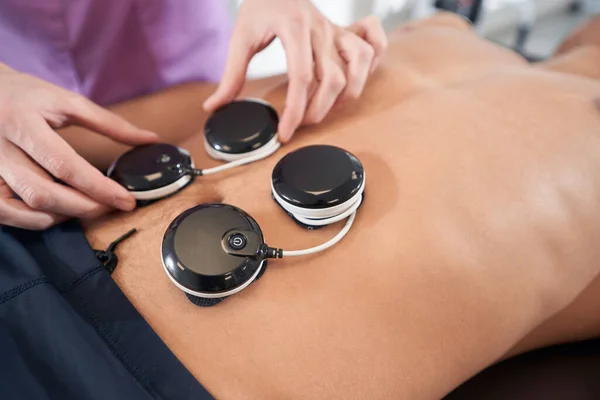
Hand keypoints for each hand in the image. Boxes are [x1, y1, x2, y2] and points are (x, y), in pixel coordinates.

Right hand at [0, 64, 157, 229]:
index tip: (126, 200)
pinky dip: (33, 220)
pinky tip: (57, 213)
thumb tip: (150, 139)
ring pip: (23, 208)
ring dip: (61, 216)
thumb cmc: (27, 95)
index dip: (99, 187)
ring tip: (87, 208)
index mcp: (23, 122)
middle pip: (42, 193)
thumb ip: (109, 123)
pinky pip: (5, 214)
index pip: (64, 164)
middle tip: (111, 207)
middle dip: (83, 207)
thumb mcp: (67, 101)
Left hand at [203, 0, 386, 141]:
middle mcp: (321, 29)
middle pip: (333, 80)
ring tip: (327, 109)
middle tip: (300, 124)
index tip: (284, 133)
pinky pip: (374, 45)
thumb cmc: (261, 6)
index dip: (294, 111)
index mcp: (294, 28)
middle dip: (318, 111)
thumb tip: (214, 106)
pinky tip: (355, 81)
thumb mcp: (241, 37)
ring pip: (359, 67)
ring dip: (347, 95)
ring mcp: (337, 30)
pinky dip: (373, 64)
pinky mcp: (346, 32)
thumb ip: (230, 74)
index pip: (301, 78)